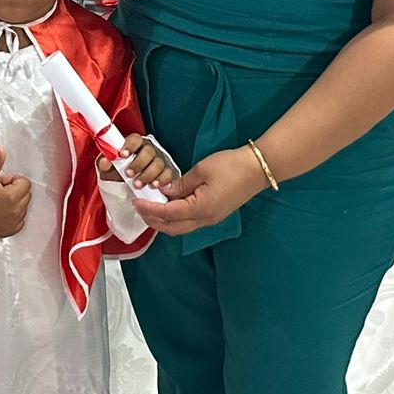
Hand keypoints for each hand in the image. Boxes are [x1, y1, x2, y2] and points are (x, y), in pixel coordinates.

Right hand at [0, 147, 31, 237]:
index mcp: (12, 196)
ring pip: (23, 207)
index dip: (13, 180)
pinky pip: (20, 220)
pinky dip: (13, 216)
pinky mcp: (11, 230)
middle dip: (15, 190)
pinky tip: (0, 212)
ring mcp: (14, 222)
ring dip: (15, 203)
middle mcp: (16, 210)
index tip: (1, 183)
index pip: (25, 183)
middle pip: (26, 194)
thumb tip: (0, 149)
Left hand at [97, 134, 175, 189]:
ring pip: (158, 163)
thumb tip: (105, 161)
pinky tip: (153, 185)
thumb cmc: (118, 174)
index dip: (129, 145)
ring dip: (147, 175)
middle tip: (128, 174)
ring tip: (137, 184)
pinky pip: (167, 174)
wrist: (126, 187)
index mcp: (134, 145)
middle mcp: (148, 151)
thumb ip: (104, 164)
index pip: (135, 139)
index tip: (122, 154)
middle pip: (148, 151)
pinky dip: (161, 180)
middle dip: (138, 163)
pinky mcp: (166, 172)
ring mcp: (158, 161)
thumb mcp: (108, 169)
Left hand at [132, 147, 267, 235]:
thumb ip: (180, 184)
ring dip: (164, 221)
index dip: (149, 208)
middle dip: (153, 220)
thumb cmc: (231, 166)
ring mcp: (211, 219)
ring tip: (150, 208)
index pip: (167, 213)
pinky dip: (175, 217)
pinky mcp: (215, 214)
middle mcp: (205, 219)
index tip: (135, 201)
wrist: (259, 168)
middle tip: (139, 208)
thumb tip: (164, 192)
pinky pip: (190, 222)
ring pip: (181, 227)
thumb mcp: (201, 170)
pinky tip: (169, 206)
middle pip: (173, 228)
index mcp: (200, 209)